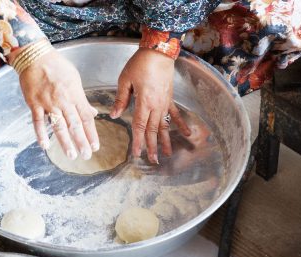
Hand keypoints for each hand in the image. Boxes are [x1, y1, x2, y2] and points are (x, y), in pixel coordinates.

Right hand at [16, 47, 98, 159]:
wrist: (35, 56)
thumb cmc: (56, 66)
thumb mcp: (75, 80)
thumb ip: (83, 100)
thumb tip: (93, 113)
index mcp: (75, 95)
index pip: (86, 118)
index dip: (91, 134)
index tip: (95, 146)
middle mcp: (63, 101)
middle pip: (75, 125)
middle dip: (81, 141)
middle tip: (86, 155)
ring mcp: (48, 103)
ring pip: (58, 125)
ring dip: (65, 142)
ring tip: (71, 155)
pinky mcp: (34, 103)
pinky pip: (38, 122)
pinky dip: (41, 134)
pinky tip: (45, 146)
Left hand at [110, 48, 190, 163]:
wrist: (159, 51)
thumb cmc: (140, 63)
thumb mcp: (125, 80)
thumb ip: (120, 99)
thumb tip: (114, 114)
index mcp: (143, 102)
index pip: (139, 126)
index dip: (138, 141)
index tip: (137, 153)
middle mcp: (156, 105)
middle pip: (153, 130)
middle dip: (152, 146)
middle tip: (152, 160)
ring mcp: (164, 103)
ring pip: (164, 126)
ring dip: (166, 141)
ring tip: (167, 154)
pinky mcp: (169, 98)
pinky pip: (175, 114)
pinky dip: (180, 124)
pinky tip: (186, 134)